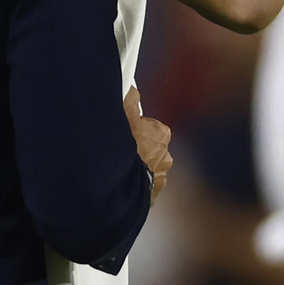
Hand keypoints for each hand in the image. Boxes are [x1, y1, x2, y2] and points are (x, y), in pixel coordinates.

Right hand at [125, 87, 172, 205]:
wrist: (117, 180)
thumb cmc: (121, 144)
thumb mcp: (122, 112)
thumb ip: (130, 97)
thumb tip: (133, 88)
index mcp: (162, 134)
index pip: (151, 127)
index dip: (136, 128)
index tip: (124, 133)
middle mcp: (166, 156)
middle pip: (151, 148)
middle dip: (139, 149)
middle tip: (120, 150)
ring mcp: (159, 178)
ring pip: (148, 169)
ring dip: (137, 168)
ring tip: (119, 168)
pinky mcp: (152, 196)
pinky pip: (143, 187)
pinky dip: (135, 185)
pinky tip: (122, 182)